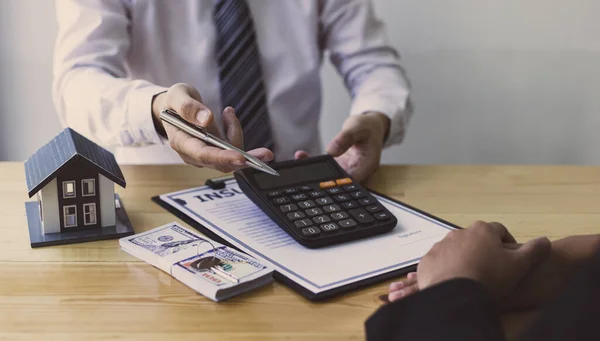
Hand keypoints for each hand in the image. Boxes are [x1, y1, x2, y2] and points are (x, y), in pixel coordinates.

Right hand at [152, 83, 272, 172]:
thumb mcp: (177, 96)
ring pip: (230, 157)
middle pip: (222, 163)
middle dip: (245, 158)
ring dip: (237, 136)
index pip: (204, 155)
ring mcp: (206, 154)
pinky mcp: (216, 150)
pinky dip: (234, 132)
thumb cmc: (173, 102)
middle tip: (266, 154)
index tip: (241, 157)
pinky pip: (232, 148)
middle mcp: (194, 153)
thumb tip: (207, 120)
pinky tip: (228, 116)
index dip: (223, 157)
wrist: (171, 108)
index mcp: (182, 142)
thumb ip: (189, 107)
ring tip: (229, 113)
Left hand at [295, 112, 389, 181]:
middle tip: (304, 171)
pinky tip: (301, 156)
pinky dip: (314, 164)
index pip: (351, 181)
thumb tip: (331, 150)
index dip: (336, 183)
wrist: (369, 126)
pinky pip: (326, 169)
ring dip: (314, 171)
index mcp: (366, 166)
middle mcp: (357, 171)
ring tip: (300, 160)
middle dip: (320, 179)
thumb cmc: (367, 127)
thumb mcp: (357, 128)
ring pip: (330, 177)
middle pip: (339, 182)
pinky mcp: (339, 166)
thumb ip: (345, 138)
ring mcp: (347, 170)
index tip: (320, 179)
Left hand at [390, 234, 599, 309]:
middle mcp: (459, 232)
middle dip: (484, 251)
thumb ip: (534, 250)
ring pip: (456, 250)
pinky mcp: (427, 260)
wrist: (454, 294)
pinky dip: (447, 269)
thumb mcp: (519, 265)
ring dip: (464, 259)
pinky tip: (455, 283)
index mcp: (482, 230)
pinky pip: (440, 262)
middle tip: (491, 270)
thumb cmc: (489, 277)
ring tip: (472, 278)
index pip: (499, 231)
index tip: (511, 258)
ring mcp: (440, 246)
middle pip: (476, 239)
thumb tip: (545, 240)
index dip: (507, 243)